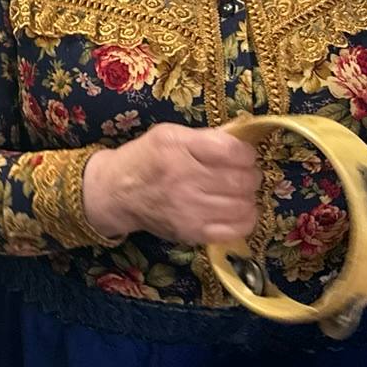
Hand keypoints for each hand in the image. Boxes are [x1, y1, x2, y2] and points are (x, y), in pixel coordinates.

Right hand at [80, 122, 261, 246]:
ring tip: (238, 193)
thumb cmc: (145, 158)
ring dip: (248, 197)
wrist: (116, 192)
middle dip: (250, 175)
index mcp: (179, 148)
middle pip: (242, 180)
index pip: (233, 151)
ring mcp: (189, 209)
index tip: (242, 155)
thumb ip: (204, 137)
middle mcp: (184, 179)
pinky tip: (236, 212)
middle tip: (243, 175)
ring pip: (243, 205)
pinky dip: (245, 220)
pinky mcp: (192, 232)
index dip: (246, 153)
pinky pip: (236, 229)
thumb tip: (242, 143)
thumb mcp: (169, 134)